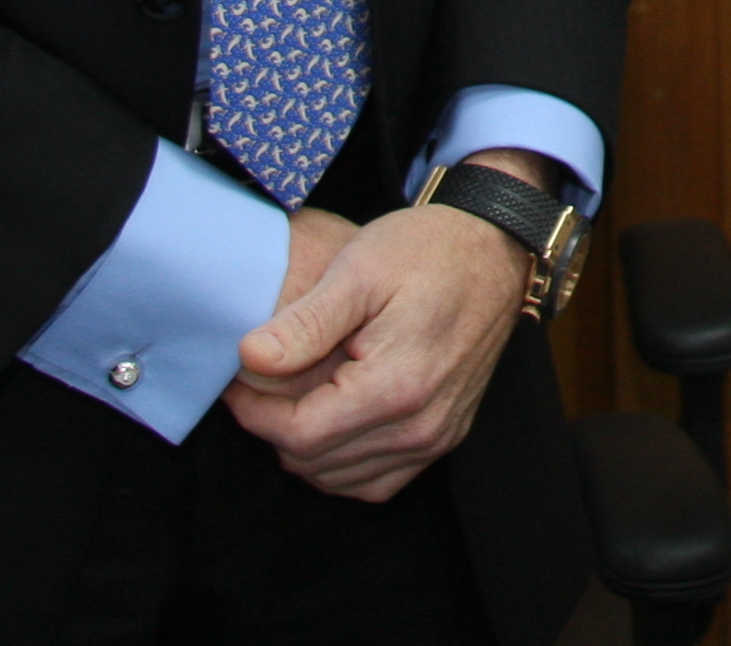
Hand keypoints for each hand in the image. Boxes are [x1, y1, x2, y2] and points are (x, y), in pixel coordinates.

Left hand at [224, 161, 545, 501]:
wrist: (493, 249)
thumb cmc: (427, 250)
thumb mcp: (358, 268)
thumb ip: (304, 322)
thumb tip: (248, 358)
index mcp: (396, 386)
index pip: (297, 435)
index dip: (253, 411)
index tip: (237, 378)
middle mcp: (421, 425)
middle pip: (313, 462)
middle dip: (274, 426)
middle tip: (260, 382)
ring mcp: (437, 437)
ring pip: (340, 479)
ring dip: (304, 447)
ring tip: (293, 395)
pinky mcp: (445, 437)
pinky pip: (376, 481)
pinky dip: (342, 464)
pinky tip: (331, 421)